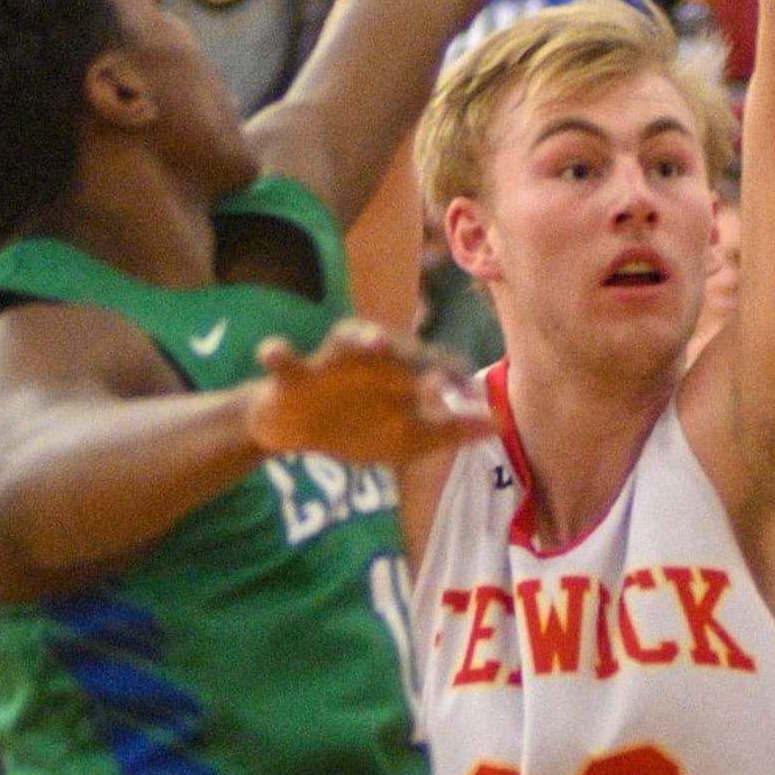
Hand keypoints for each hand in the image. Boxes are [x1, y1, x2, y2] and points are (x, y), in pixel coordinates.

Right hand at [247, 321, 493, 464]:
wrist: (294, 430)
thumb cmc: (357, 425)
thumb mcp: (406, 436)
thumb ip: (450, 430)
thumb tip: (501, 423)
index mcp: (397, 369)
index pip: (430, 364)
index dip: (451, 374)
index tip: (471, 391)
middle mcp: (367, 357)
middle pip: (393, 346)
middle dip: (412, 351)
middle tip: (432, 365)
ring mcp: (329, 362)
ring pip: (344, 339)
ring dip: (360, 337)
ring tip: (373, 339)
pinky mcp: (293, 377)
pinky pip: (284, 360)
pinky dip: (278, 353)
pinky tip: (273, 351)